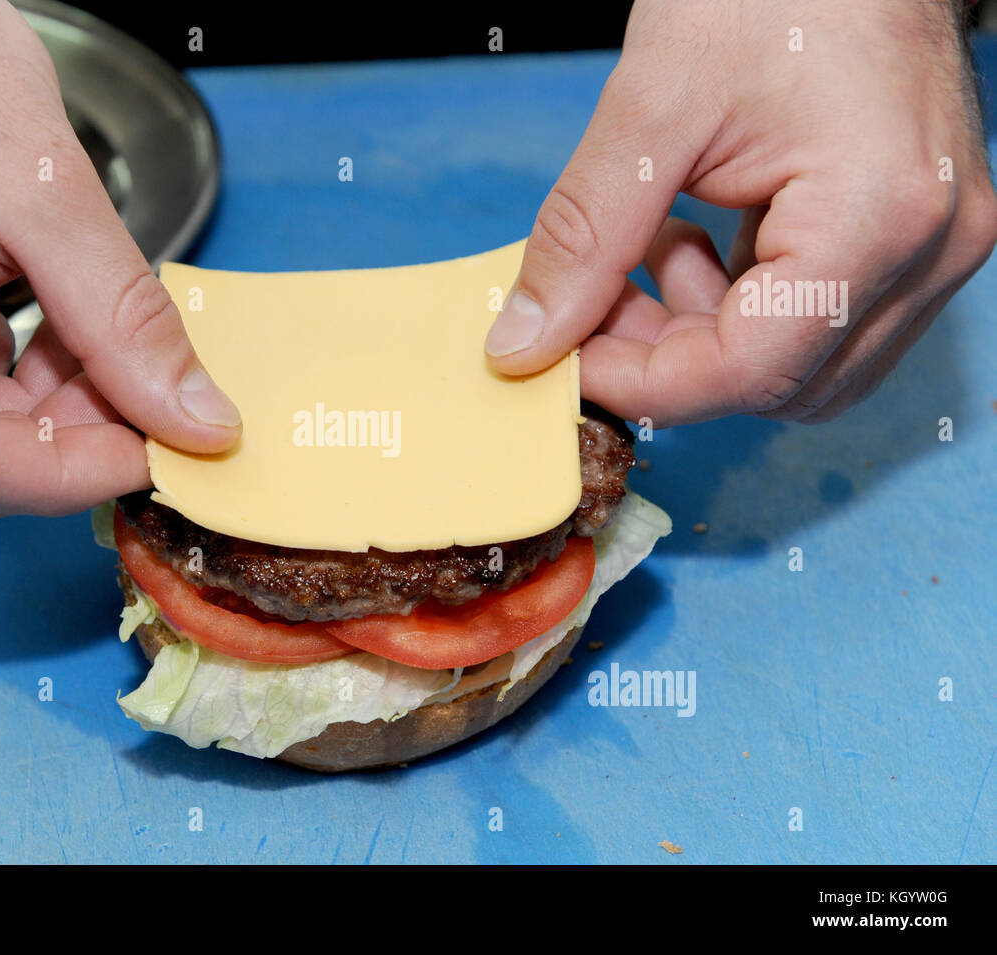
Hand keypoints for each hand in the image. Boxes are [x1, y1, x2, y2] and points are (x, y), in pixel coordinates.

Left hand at [485, 0, 996, 424]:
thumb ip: (585, 235)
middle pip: (776, 382)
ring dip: (699, 337)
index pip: (750, 369)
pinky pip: (814, 324)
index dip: (641, 383)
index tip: (560, 358)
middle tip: (590, 300)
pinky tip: (690, 239)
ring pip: (796, 368)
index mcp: (878, 217)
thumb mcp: (653, 103)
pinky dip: (734, 307)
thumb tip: (524, 342)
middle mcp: (930, 251)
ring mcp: (933, 249)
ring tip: (645, 250)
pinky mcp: (912, 240)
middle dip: (666, 360)